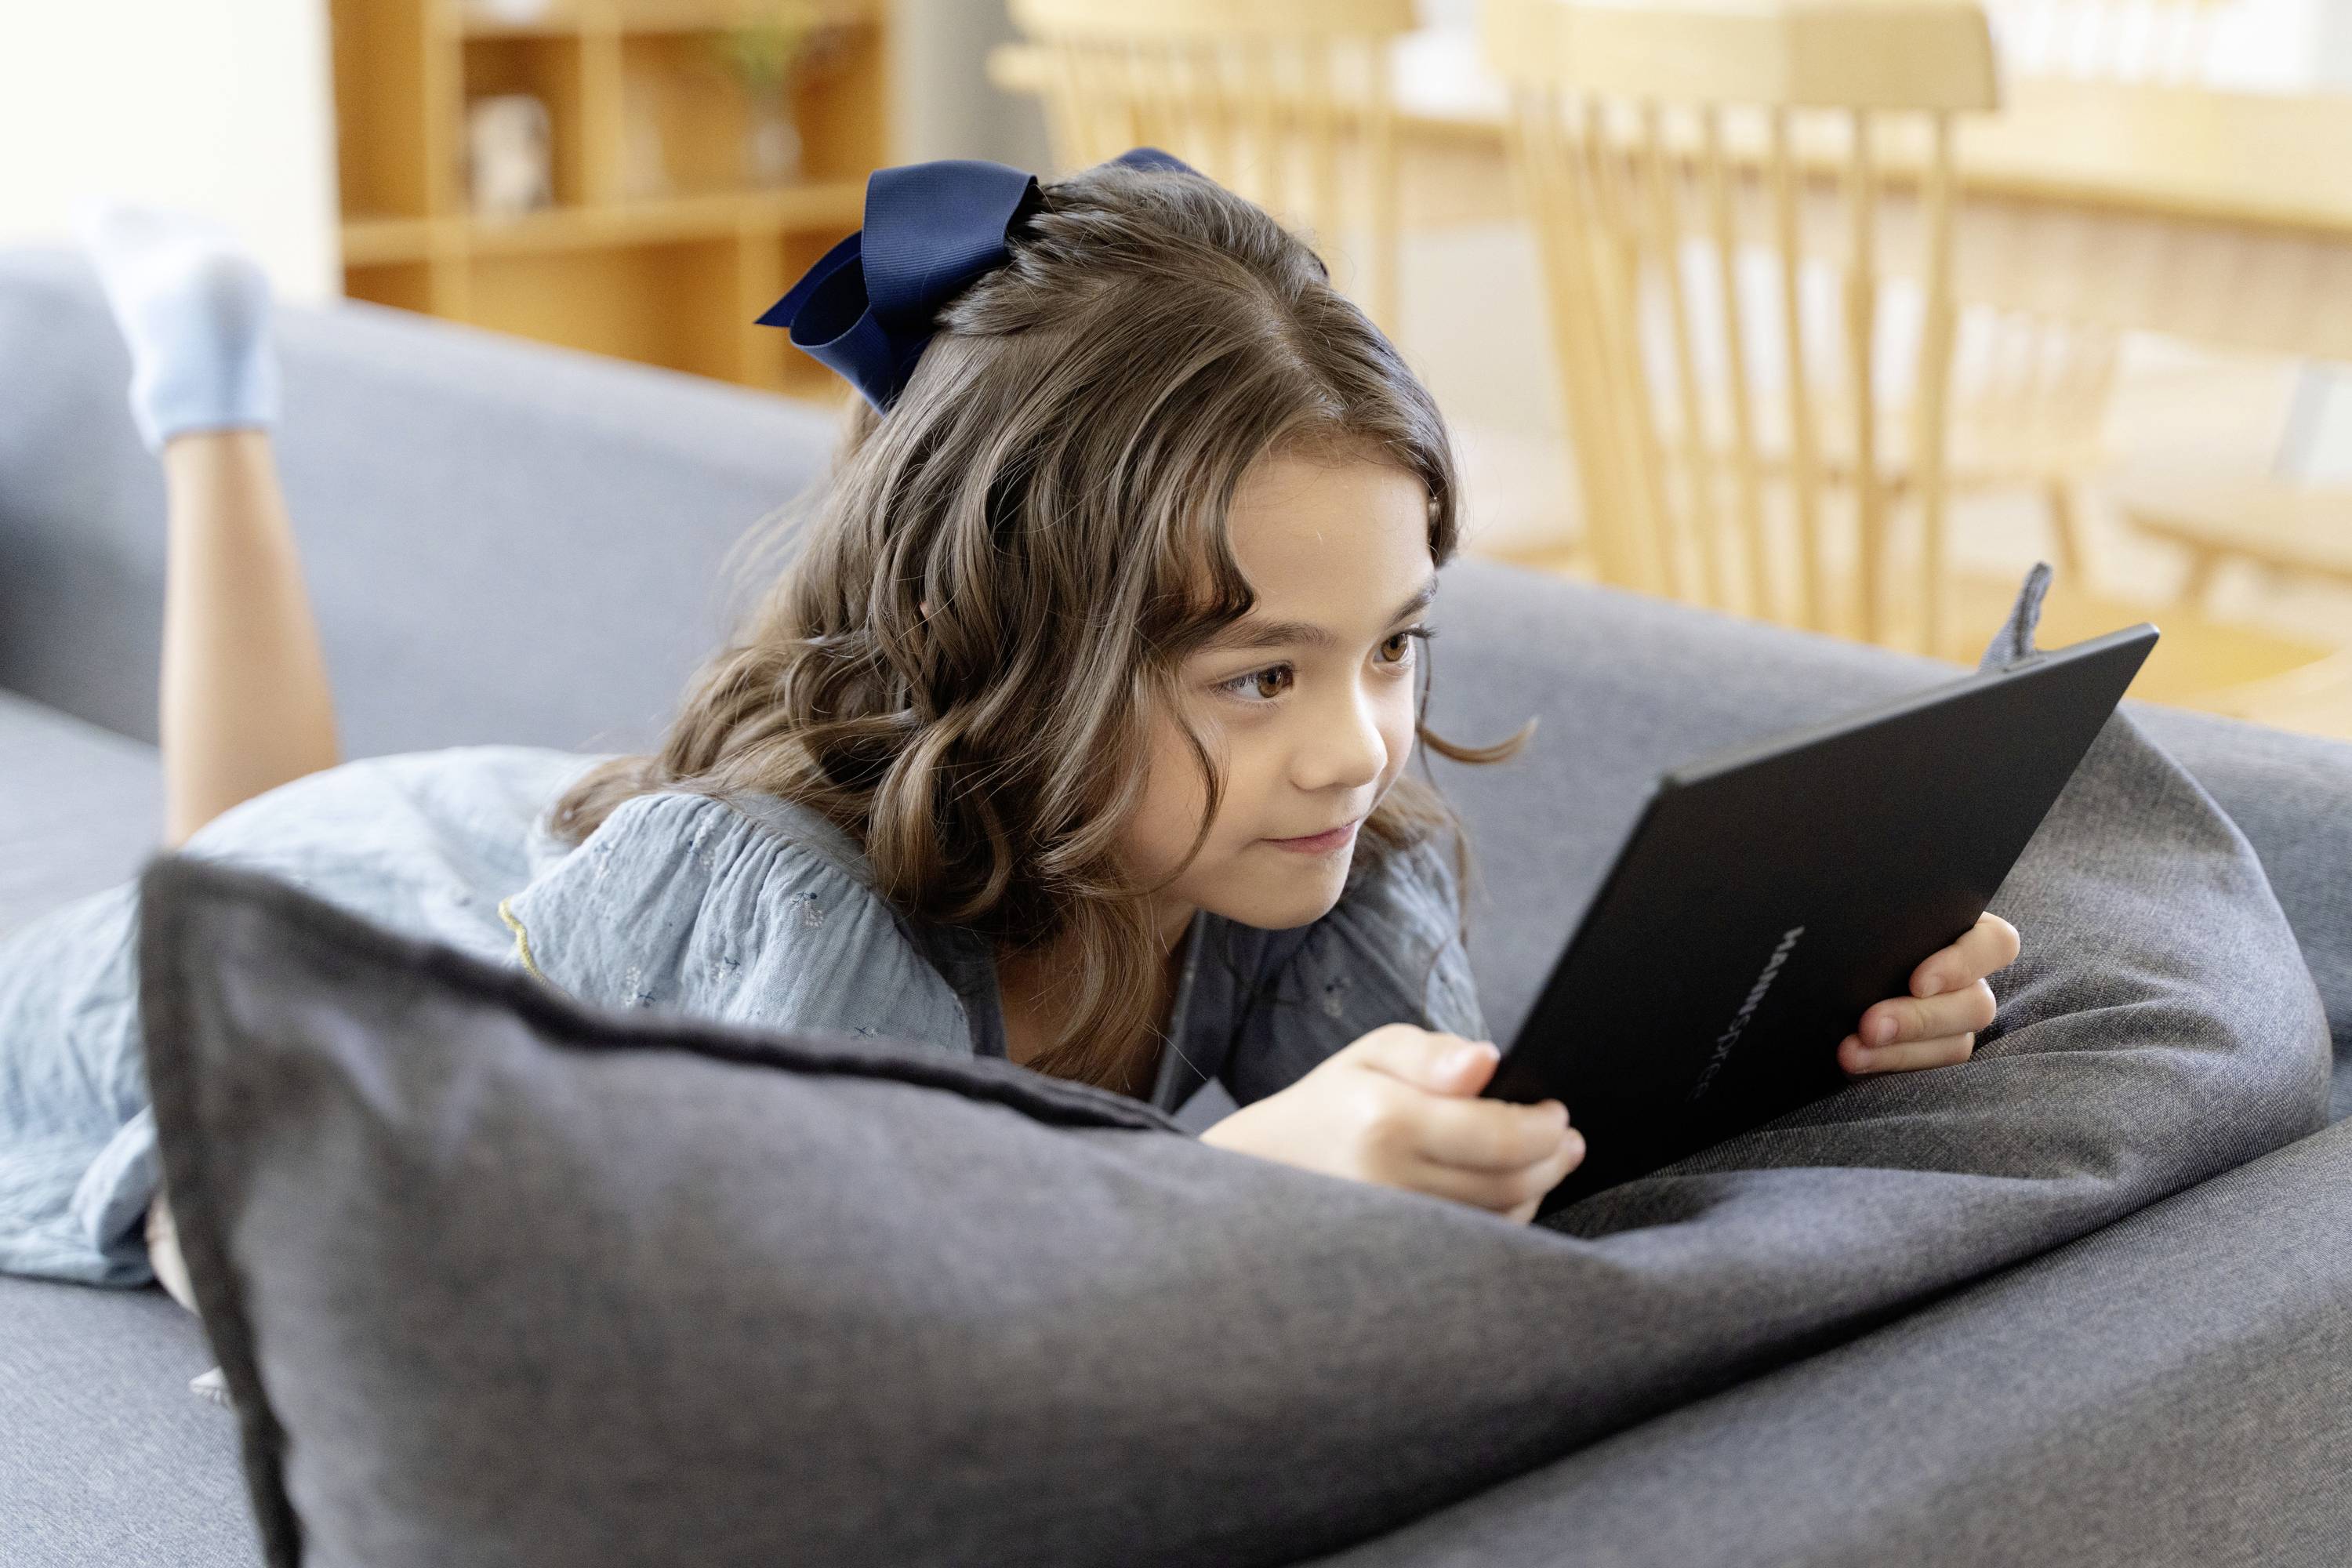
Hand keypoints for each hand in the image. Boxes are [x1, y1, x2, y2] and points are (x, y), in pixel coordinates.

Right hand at [1199, 1024, 1584, 1223]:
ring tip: (1545, 1159)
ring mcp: (1397, 1229)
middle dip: (1552, 1159)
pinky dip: (1507, 1217)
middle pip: (1510, 1182)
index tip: (1557, 1113)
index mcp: (1386, 1124)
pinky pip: (1479, 1243)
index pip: (1501, 1137)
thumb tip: (1489, 1061)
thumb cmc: (1336, 1101)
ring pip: (1501, 1218)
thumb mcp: (1376, 1052)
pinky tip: (1509, 1189)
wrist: (1274, 1164)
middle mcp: (1391, 1184)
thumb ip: (1434, 1053)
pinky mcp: (1404, 1258)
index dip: (1544, 1127)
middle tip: (1566, 1138)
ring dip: (1536, 1188)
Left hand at [1838, 912, 2021, 1075]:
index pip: (1996, 944)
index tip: (1918, 982)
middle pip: (1976, 1005)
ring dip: (1901, 1052)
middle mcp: (1967, 980)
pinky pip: (1926, 1070)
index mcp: (1964, 932)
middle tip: (1870, 1025)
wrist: (1826, 958)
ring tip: (1851, 1051)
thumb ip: (1879, 908)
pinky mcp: (1927, 1051)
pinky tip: (1852, 1060)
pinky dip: (1887, 1066)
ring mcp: (1952, 1019)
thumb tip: (1859, 910)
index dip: (1964, 964)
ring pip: (1954, 1044)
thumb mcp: (1869, 907)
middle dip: (1920, 1020)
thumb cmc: (1852, 921)